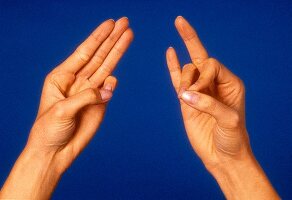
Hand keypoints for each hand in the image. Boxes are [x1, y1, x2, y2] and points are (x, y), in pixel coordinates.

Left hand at [28, 17, 132, 170]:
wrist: (56, 153)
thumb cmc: (49, 131)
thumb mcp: (62, 110)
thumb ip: (87, 96)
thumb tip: (110, 87)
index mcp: (62, 77)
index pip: (84, 52)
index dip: (98, 37)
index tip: (111, 23)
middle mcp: (77, 81)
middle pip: (99, 55)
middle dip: (112, 38)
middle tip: (125, 22)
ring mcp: (90, 91)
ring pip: (107, 67)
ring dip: (118, 51)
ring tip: (129, 35)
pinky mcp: (100, 104)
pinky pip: (110, 89)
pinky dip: (112, 84)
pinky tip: (111, 81)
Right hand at [166, 16, 247, 169]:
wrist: (222, 157)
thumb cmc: (232, 140)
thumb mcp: (228, 120)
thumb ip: (208, 104)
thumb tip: (184, 94)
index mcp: (230, 83)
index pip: (212, 64)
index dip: (203, 74)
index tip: (200, 93)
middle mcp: (215, 84)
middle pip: (200, 56)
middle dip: (190, 40)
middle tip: (179, 20)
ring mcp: (199, 91)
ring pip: (186, 71)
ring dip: (183, 79)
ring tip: (188, 98)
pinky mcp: (187, 100)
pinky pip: (177, 78)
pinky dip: (173, 65)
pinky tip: (170, 51)